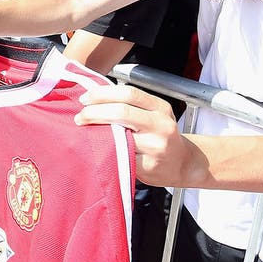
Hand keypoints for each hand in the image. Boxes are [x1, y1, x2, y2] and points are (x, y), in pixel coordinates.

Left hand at [74, 84, 194, 185]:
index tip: (85, 99)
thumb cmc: (161, 136)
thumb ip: (131, 106)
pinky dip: (105, 152)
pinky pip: (121, 157)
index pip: (128, 94)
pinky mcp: (148, 167)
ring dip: (96, 133)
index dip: (103, 94)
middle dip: (94, 112)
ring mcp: (156, 147)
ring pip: (119, 137)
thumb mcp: (154, 115)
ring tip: (85, 132)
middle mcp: (161, 125)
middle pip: (122, 112)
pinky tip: (97, 149)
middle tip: (79, 117)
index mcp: (160, 108)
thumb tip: (94, 98)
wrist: (183, 164)